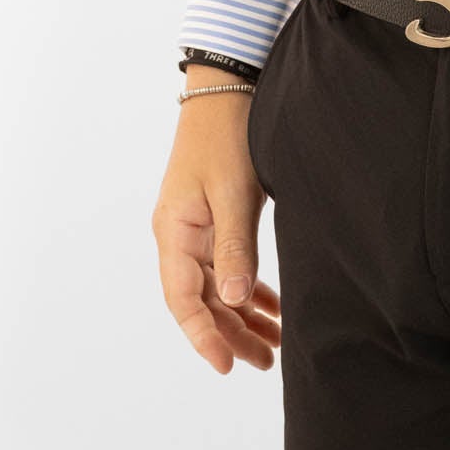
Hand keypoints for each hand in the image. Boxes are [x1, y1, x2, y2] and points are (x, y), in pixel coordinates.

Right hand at [153, 89, 282, 373]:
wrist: (228, 85)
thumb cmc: (226, 133)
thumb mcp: (234, 192)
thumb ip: (234, 247)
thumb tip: (234, 300)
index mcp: (174, 231)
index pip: (184, 300)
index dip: (204, 336)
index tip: (228, 364)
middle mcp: (180, 234)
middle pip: (203, 299)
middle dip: (232, 333)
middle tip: (265, 361)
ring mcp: (197, 226)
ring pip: (218, 285)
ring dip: (243, 314)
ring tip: (274, 343)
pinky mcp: (215, 215)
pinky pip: (227, 264)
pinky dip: (248, 286)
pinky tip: (271, 305)